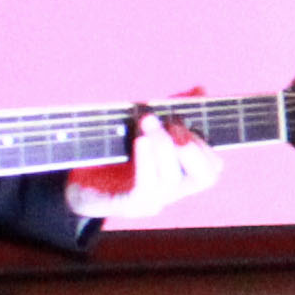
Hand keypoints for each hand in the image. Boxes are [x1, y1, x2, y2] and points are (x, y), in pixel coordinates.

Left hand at [66, 109, 219, 225]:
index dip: (205, 143)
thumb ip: (174, 111)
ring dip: (163, 145)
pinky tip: (140, 141)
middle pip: (205, 176)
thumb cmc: (117, 153)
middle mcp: (174, 192)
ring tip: (147, 121)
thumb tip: (200, 90)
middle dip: (190, 145)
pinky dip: (146, 162)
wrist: (81, 184)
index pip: (213, 166)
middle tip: (169, 121)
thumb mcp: (147, 129)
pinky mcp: (129, 205)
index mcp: (183, 176)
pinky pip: (146, 187)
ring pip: (171, 179)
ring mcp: (154, 201)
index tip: (180, 117)